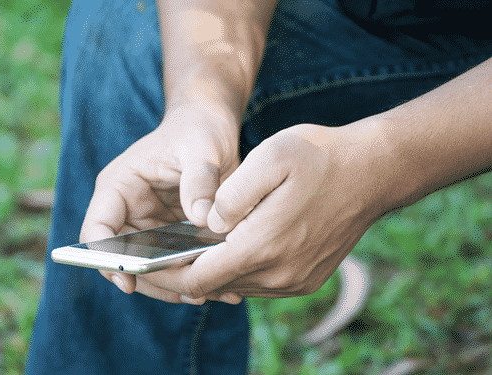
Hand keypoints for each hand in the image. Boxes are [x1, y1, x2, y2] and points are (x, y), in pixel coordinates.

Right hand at [79, 103, 242, 303]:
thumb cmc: (197, 131)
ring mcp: (148, 225)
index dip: (104, 258)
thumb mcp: (200, 149)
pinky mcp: (170, 234)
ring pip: (150, 267)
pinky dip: (193, 274)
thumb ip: (199, 180)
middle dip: (151, 280)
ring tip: (211, 293)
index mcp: (119, 186)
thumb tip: (201, 219)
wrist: (210, 128)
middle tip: (188, 293)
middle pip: (124, 258)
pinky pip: (174, 262)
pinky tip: (223, 285)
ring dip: (175, 284)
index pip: (97, 229)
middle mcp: (128, 210)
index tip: (127, 280)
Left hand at [137, 122, 388, 298]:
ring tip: (191, 250)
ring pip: (237, 286)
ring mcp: (295, 281)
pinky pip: (260, 284)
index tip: (143, 265)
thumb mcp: (270, 158)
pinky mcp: (306, 279)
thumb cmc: (319, 158)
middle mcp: (279, 273)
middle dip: (184, 273)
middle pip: (215, 286)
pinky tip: (231, 248)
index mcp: (263, 245)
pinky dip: (239, 271)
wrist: (372, 172)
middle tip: (161, 255)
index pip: (199, 277)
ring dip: (212, 272)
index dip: (166, 274)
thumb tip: (207, 223)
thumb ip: (232, 195)